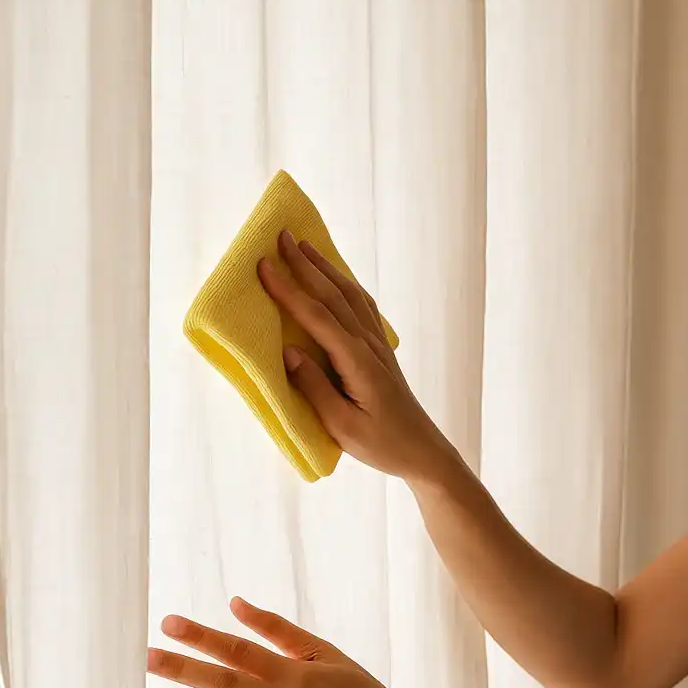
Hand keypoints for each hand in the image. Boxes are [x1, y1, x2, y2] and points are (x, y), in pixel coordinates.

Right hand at [258, 229, 458, 481]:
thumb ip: (314, 388)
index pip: (318, 318)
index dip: (289, 290)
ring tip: (305, 246)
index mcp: (358, 363)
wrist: (423, 451)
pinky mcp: (381, 351)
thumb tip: (289, 352)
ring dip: (327, 269)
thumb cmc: (381, 445)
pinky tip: (336, 278)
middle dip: (306, 265)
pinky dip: (346, 285)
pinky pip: (363, 308)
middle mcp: (370, 347)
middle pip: (335, 296)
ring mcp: (379, 346)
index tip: (264, 264)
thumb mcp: (341, 426)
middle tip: (281, 236)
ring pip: (352, 296)